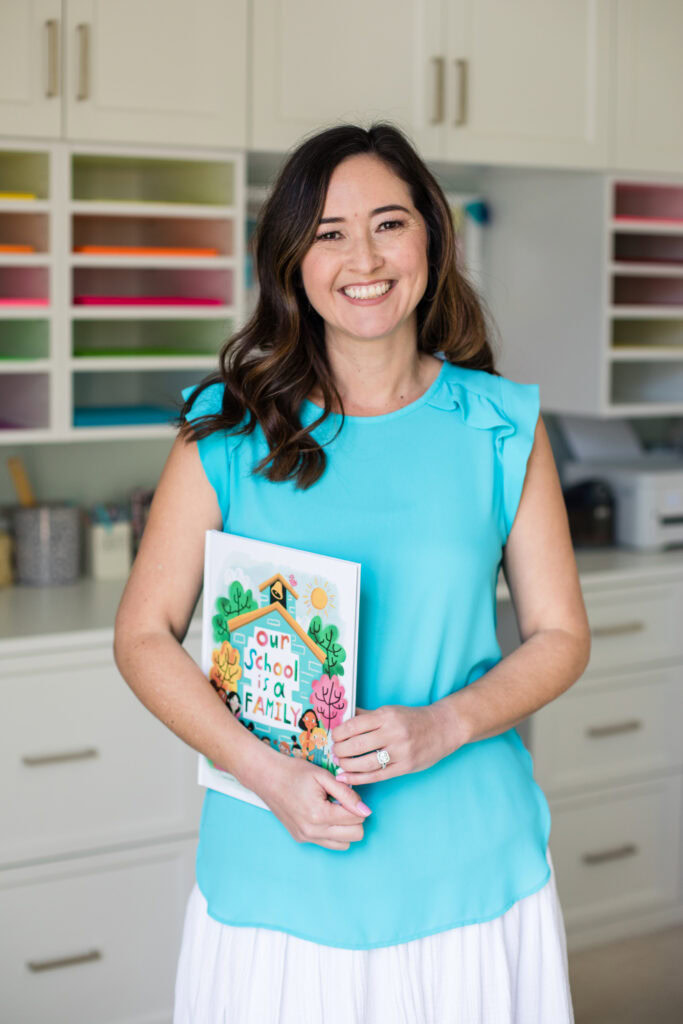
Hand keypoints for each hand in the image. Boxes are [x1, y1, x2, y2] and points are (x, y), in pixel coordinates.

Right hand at [256, 753, 371, 850]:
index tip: (346, 793)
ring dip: (345, 827)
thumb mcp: (323, 776)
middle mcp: (312, 831)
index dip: (357, 804)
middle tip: (341, 801)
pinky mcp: (301, 839)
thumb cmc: (294, 772)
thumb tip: (366, 811)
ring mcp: (306, 837)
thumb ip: (346, 794)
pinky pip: (328, 843)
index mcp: (319, 814)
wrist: (266, 777)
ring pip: (344, 844)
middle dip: (354, 818)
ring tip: (333, 808)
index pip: (357, 819)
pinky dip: (332, 831)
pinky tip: (323, 815)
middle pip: (355, 835)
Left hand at [330, 704, 449, 784]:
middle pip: (356, 745)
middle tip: (334, 752)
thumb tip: (341, 717)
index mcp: (387, 716)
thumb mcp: (390, 711)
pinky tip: (346, 777)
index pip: (354, 725)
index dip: (338, 733)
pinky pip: (377, 775)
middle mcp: (393, 733)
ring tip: (340, 764)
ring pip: (365, 763)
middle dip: (340, 751)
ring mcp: (400, 752)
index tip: (334, 737)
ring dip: (347, 765)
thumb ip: (366, 715)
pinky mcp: (405, 767)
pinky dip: (358, 778)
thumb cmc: (413, 719)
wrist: (443, 727)